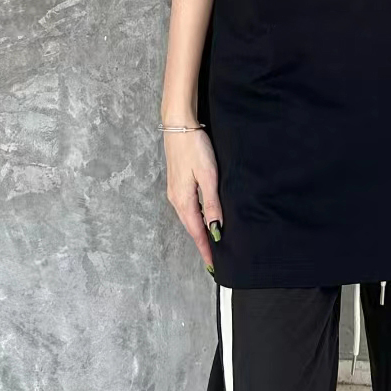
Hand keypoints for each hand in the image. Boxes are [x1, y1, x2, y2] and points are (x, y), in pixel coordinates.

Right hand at [164, 127, 222, 271]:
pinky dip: (196, 218)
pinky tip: (203, 218)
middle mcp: (176, 199)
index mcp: (183, 200)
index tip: (213, 265)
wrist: (178, 125)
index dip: (206, 248)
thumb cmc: (194, 148)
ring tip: (210, 243)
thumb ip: (212, 203)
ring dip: (199, 231)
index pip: (196, 231)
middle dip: (202, 243)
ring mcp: (175, 190)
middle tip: (214, 259)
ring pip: (189, 217)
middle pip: (191, 227)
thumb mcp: (207, 175)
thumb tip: (215, 230)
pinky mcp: (177, 182)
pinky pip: (188, 207)